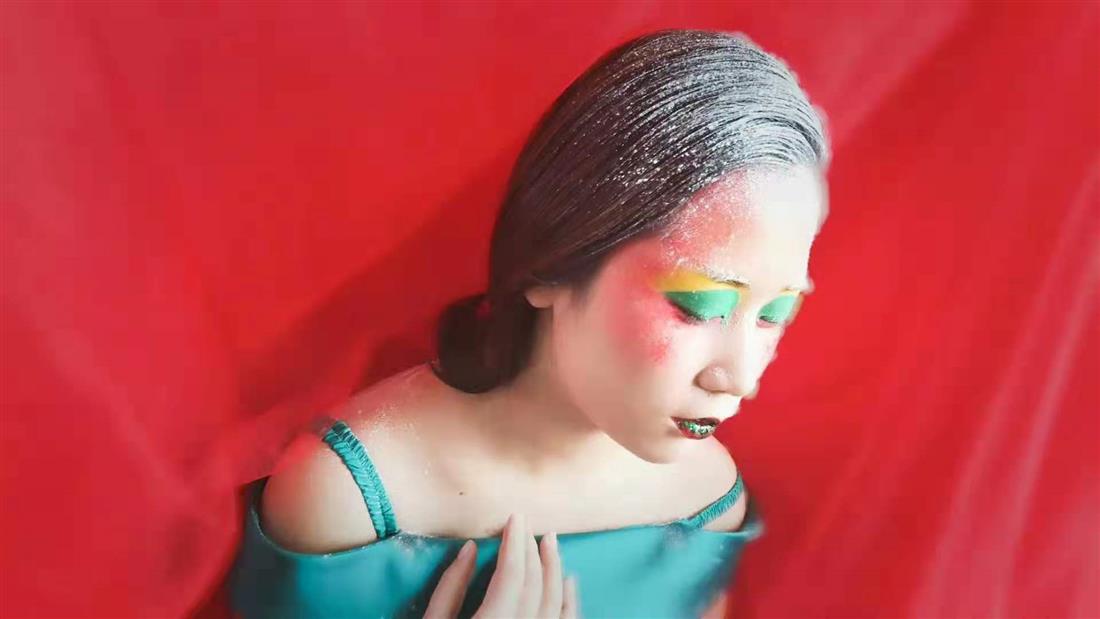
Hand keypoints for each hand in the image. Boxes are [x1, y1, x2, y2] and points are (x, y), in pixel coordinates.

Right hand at [423, 512, 579, 618]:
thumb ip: (450, 589)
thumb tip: (471, 549)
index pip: (512, 576)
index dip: (515, 543)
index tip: (515, 517)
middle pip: (536, 588)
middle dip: (534, 552)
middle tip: (529, 525)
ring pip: (555, 607)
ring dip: (556, 572)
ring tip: (551, 545)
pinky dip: (570, 604)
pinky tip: (570, 583)